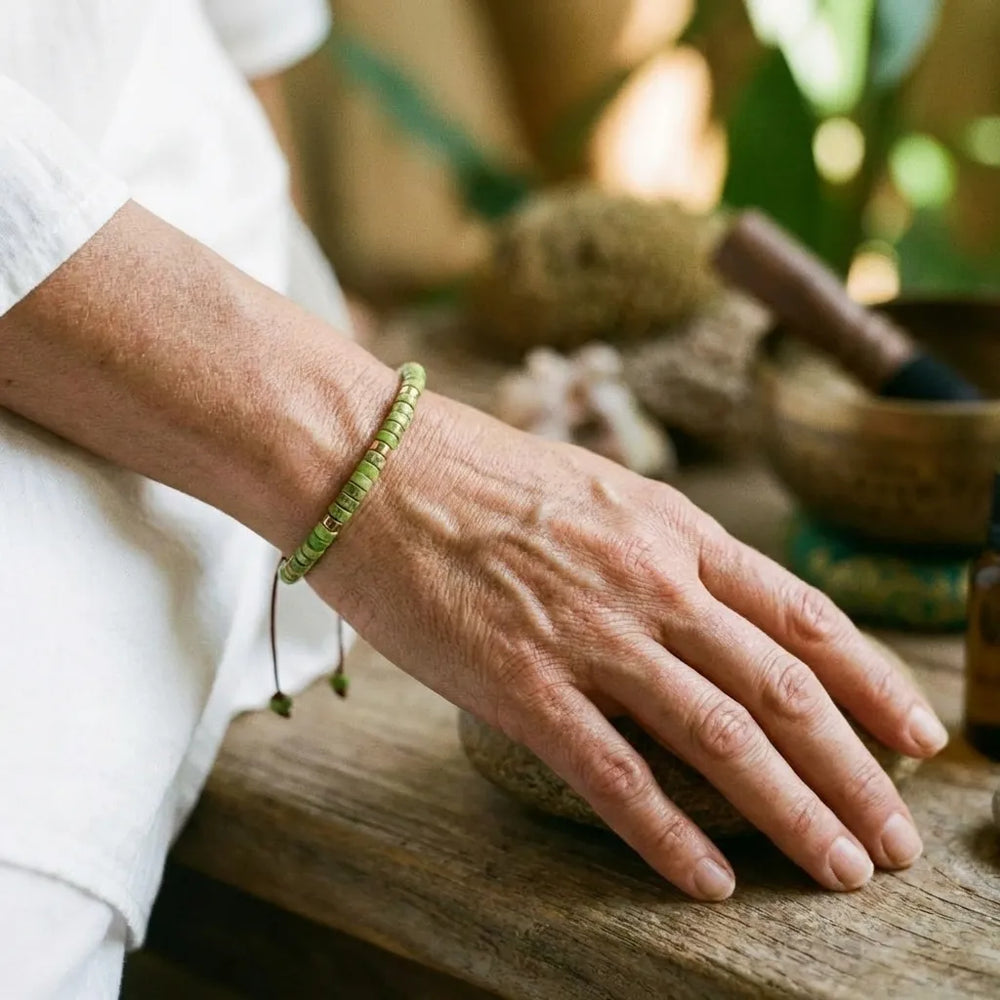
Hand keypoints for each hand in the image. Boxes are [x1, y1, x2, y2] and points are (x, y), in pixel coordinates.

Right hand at [314, 392, 947, 899]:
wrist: (372, 462)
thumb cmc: (472, 469)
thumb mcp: (593, 488)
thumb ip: (654, 543)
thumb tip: (700, 599)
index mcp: (672, 528)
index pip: (804, 616)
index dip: (873, 683)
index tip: (916, 738)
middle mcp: (651, 581)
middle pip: (785, 690)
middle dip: (856, 773)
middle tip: (897, 839)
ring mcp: (590, 634)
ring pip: (723, 738)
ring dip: (795, 813)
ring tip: (840, 871)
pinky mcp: (521, 683)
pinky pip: (615, 773)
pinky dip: (671, 834)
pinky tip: (710, 880)